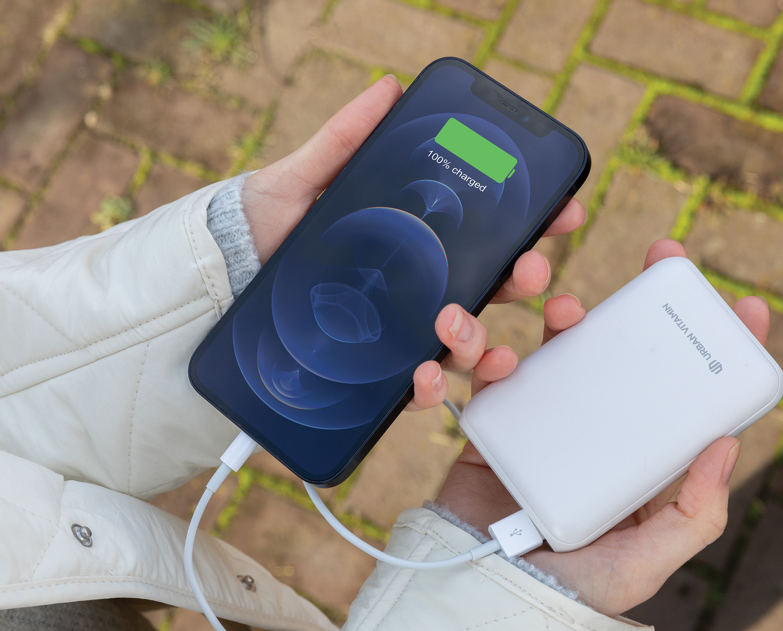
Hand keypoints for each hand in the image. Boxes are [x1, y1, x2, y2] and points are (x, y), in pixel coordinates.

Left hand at [238, 75, 585, 409]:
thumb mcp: (304, 178)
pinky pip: (420, 389)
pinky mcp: (377, 374)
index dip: (535, 223)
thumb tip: (388, 88)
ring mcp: (402, 333)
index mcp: (419, 241)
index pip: (492, 233)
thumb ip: (347, 139)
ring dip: (482, 339)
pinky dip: (433, 388)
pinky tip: (423, 375)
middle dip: (526, 280)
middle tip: (529, 269)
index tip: (563, 209)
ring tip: (455, 324)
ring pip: (468, 344)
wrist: (219, 280)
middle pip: (494, 290)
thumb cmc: (266, 227)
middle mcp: (421, 289)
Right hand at [433, 239, 770, 617]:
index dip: (717, 349)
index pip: (685, 396)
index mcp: (640, 462)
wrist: (488, 602)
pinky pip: (484, 383)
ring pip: (552, 353)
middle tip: (654, 263)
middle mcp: (596, 434)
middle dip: (636, 305)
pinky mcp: (493, 429)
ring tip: (559, 309)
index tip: (742, 305)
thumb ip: (693, 513)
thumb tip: (728, 442)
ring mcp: (543, 427)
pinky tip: (485, 360)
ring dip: (559, 319)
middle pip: (619, 355)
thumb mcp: (649, 558)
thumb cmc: (574, 590)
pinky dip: (475, 363)